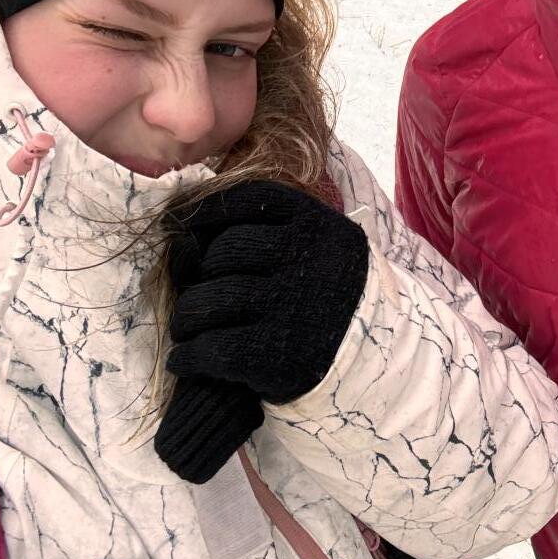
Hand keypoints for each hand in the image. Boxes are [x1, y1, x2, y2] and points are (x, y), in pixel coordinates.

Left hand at [154, 182, 369, 482]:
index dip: (210, 208)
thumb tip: (194, 223)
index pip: (250, 199)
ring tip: (186, 326)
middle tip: (193, 289)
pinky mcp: (276, 356)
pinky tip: (186, 359)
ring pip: (210, 300)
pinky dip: (189, 355)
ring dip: (186, 316)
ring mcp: (290, 308)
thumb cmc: (331, 292)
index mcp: (316, 225)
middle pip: (223, 251)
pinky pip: (212, 349)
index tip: (186, 222)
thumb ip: (277, 225)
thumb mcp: (323, 243)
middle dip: (198, 271)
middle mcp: (304, 260)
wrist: (371, 354)